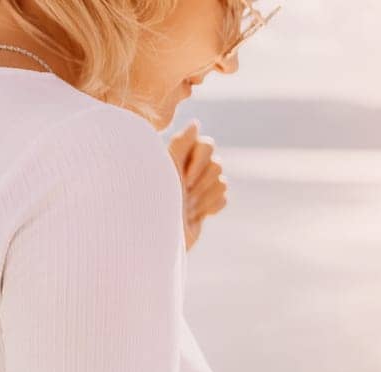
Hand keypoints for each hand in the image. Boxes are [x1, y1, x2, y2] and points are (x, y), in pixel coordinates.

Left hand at [167, 120, 226, 249]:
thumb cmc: (156, 201)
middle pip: (218, 164)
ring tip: (187, 208)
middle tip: (184, 196)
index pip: (207, 145)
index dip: (199, 162)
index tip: (183, 178)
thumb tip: (196, 124)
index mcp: (178, 156)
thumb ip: (181, 144)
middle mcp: (190, 169)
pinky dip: (211, 207)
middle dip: (201, 183)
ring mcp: (199, 188)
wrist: (158, 238)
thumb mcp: (166, 168)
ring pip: (222, 182)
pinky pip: (224, 199)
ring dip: (204, 197)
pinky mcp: (206, 206)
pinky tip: (195, 215)